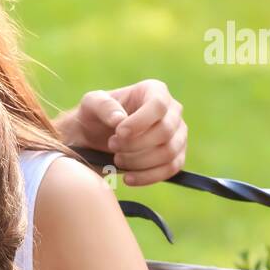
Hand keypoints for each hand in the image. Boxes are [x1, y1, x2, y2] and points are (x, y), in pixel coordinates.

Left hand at [63, 79, 186, 185]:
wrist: (95, 139)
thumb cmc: (95, 116)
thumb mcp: (91, 104)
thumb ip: (103, 106)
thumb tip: (119, 119)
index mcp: (155, 91)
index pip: (158, 105)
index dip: (140, 122)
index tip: (118, 133)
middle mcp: (172, 110)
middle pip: (165, 131)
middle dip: (135, 144)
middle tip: (112, 146)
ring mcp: (178, 134)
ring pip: (169, 152)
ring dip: (139, 161)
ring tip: (117, 159)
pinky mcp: (176, 156)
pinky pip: (171, 169)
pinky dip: (148, 177)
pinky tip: (128, 178)